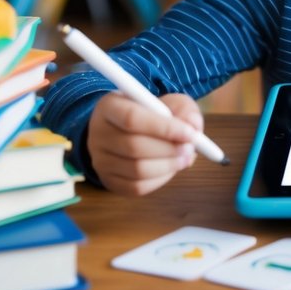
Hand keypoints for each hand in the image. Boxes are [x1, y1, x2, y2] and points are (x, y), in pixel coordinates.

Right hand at [87, 92, 204, 195]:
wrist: (131, 131)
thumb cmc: (154, 114)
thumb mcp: (170, 102)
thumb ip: (184, 110)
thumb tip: (193, 126)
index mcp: (109, 106)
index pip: (132, 118)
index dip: (164, 128)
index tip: (190, 133)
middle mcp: (97, 133)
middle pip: (133, 146)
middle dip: (168, 150)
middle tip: (190, 148)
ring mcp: (100, 160)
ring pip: (137, 170)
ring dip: (168, 165)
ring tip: (186, 157)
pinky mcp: (108, 180)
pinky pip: (137, 187)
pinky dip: (160, 179)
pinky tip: (171, 167)